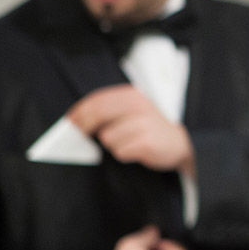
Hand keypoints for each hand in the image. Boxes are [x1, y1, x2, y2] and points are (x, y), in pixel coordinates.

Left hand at [68, 84, 194, 175]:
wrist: (178, 144)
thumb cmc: (149, 128)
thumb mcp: (132, 111)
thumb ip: (108, 112)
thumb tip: (77, 122)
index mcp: (132, 95)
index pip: (98, 99)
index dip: (80, 111)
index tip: (70, 122)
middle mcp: (138, 106)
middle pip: (98, 114)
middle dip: (84, 127)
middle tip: (79, 137)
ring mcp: (143, 124)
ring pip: (107, 137)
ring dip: (112, 144)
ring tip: (127, 143)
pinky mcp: (146, 143)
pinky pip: (120, 151)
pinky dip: (123, 154)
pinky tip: (135, 151)